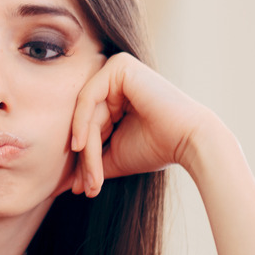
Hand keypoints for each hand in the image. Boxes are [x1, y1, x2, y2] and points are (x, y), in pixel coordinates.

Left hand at [68, 53, 213, 196]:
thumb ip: (90, 164)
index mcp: (115, 96)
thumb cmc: (156, 149)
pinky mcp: (119, 66)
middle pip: (85, 120)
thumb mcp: (114, 156)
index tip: (78, 187)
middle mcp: (115, 79)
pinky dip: (82, 124)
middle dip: (84, 157)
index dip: (83, 158)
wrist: (190, 142)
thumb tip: (64, 185)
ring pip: (85, 113)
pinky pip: (88, 97)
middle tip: (84, 187)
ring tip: (90, 177)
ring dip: (85, 148)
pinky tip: (81, 147)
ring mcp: (117, 69)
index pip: (88, 125)